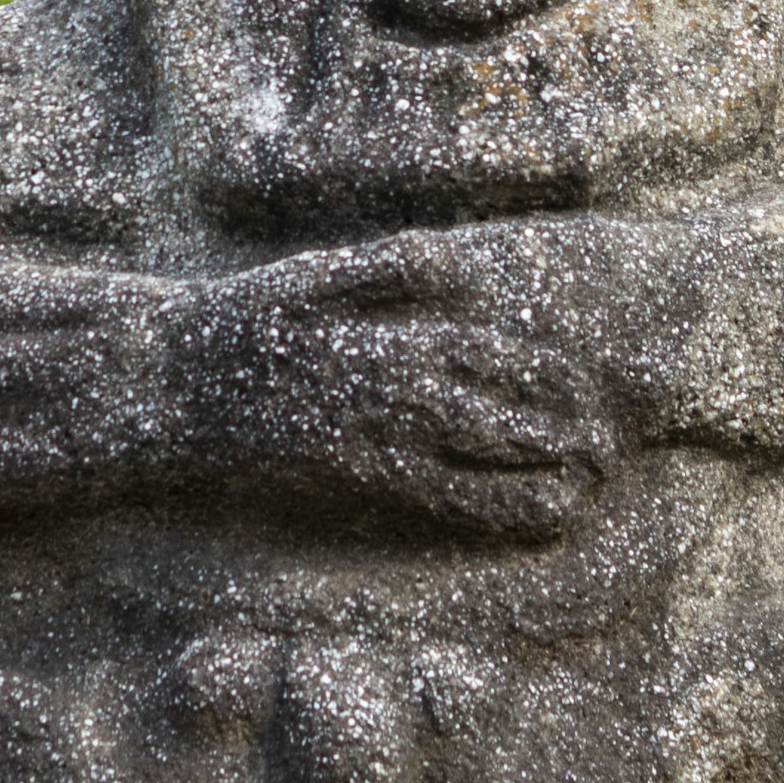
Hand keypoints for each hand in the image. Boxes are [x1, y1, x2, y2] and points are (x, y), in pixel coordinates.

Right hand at [163, 228, 619, 538]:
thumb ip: (389, 269)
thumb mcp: (313, 273)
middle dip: (563, 430)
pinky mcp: (358, 476)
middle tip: (610, 445)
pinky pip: (444, 498)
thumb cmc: (244, 319)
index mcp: (394, 333)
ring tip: (590, 486)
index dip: (550, 373)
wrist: (172, 382)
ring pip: (485, 461)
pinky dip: (498, 509)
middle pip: (504, 411)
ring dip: (544, 474)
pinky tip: (533, 518)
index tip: (588, 385)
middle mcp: (398, 387)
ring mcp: (381, 437)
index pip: (496, 352)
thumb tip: (458, 264)